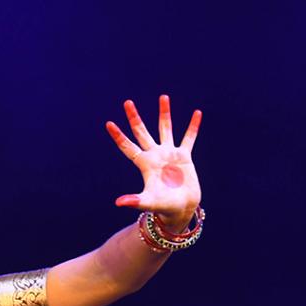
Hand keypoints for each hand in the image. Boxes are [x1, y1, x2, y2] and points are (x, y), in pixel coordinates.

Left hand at [106, 95, 201, 229]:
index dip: (118, 136)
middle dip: (134, 118)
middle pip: (142, 132)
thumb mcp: (148, 202)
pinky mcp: (185, 157)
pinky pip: (189, 138)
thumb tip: (118, 203)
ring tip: (163, 96)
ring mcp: (169, 155)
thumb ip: (134, 201)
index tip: (108, 123)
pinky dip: (193, 126)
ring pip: (165, 128)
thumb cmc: (162, 207)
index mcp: (144, 164)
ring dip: (164, 113)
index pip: (128, 146)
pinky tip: (196, 113)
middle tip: (127, 102)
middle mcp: (155, 156)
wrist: (180, 209)